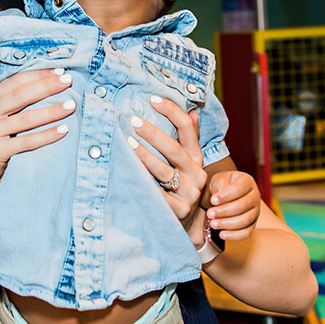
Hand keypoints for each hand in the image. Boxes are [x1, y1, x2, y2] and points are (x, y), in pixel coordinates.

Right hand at [0, 68, 74, 198]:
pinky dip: (47, 136)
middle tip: (69, 80)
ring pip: (26, 118)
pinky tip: (63, 130)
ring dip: (52, 110)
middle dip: (47, 86)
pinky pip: (27, 141)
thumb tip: (41, 87)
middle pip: (21, 94)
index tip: (59, 71)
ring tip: (71, 105)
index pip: (14, 82)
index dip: (38, 75)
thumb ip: (7, 105)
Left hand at [128, 97, 206, 239]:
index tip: (154, 99)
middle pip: (174, 149)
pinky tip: (128, 174)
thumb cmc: (181, 186)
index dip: (173, 112)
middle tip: (133, 120)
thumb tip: (193, 112)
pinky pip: (157, 195)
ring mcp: (189, 194)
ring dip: (144, 156)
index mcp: (197, 158)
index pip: (188, 130)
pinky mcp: (177, 211)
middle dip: (153, 133)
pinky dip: (142, 184)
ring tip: (127, 143)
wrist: (189, 225)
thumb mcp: (188, 163)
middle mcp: (196, 174)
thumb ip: (190, 138)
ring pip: (164, 172)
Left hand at [205, 170, 259, 240]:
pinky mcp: (252, 224)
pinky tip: (222, 234)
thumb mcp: (219, 179)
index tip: (212, 200)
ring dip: (227, 224)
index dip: (226, 195)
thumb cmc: (222, 185)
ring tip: (213, 224)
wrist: (225, 194)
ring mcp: (255, 211)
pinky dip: (234, 235)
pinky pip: (246, 232)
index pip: (240, 188)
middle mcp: (254, 197)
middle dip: (224, 211)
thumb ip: (219, 184)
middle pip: (242, 206)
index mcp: (247, 182)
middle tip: (210, 214)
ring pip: (245, 220)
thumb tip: (219, 194)